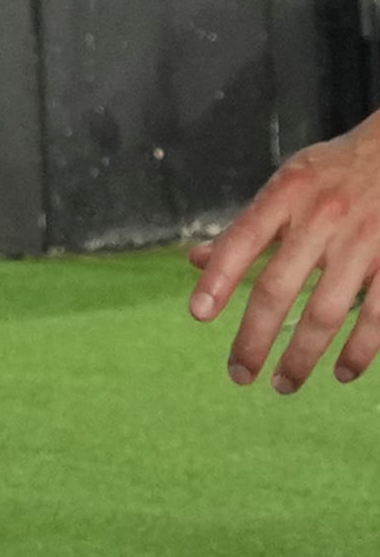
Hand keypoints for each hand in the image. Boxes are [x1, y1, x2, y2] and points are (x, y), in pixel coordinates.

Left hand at [190, 113, 379, 390]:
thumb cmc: (334, 175)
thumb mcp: (286, 185)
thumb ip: (246, 227)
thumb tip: (196, 261)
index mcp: (287, 194)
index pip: (242, 239)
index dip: (219, 278)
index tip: (198, 315)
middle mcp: (322, 219)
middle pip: (279, 288)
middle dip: (255, 338)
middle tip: (238, 373)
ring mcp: (363, 243)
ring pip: (326, 313)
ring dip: (302, 356)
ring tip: (283, 384)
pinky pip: (377, 317)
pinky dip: (360, 351)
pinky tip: (343, 372)